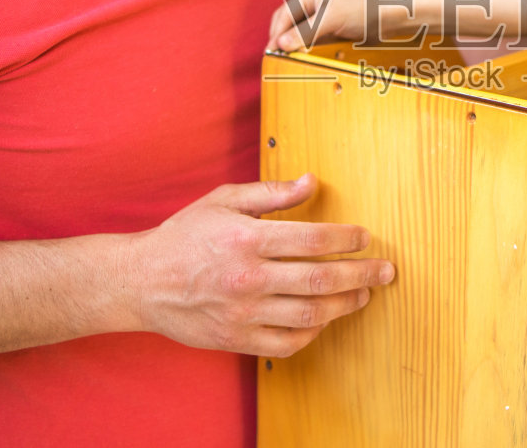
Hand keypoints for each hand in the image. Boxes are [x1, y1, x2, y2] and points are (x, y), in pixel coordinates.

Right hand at [131, 174, 394, 357]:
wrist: (141, 281)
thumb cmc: (185, 236)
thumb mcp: (224, 200)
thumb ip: (271, 193)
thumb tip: (312, 182)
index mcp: (247, 238)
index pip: (313, 239)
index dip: (347, 238)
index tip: (364, 237)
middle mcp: (248, 277)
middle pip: (321, 279)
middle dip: (362, 274)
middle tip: (385, 271)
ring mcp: (243, 312)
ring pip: (310, 314)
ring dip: (345, 305)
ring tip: (362, 294)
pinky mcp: (237, 339)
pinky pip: (287, 344)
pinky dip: (312, 333)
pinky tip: (324, 318)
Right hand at [267, 0, 375, 51]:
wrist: (391, 16)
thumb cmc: (364, 9)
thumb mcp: (331, 20)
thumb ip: (305, 32)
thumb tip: (281, 44)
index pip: (284, 14)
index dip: (275, 34)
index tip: (269, 52)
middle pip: (288, 22)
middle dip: (280, 39)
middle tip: (273, 58)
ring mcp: (320, 13)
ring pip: (297, 31)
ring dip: (292, 45)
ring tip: (284, 60)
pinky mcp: (328, 26)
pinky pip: (309, 37)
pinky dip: (304, 47)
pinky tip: (301, 57)